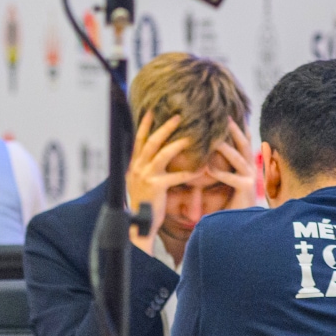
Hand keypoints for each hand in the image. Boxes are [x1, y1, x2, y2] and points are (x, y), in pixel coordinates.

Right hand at [124, 112, 193, 255]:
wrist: (139, 223)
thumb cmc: (144, 203)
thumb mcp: (138, 181)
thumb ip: (144, 167)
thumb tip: (152, 154)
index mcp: (134, 164)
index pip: (139, 139)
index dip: (144, 125)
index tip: (152, 111)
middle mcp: (138, 167)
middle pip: (151, 141)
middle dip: (165, 127)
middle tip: (178, 117)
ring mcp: (146, 176)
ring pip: (162, 153)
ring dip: (178, 143)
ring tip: (191, 137)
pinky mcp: (156, 186)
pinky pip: (176, 176)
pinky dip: (190, 172)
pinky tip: (201, 169)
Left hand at [209, 117, 258, 209]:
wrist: (241, 225)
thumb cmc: (230, 202)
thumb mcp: (227, 180)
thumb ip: (221, 166)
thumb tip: (208, 152)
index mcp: (246, 164)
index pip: (243, 140)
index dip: (237, 126)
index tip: (227, 111)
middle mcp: (251, 169)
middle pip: (243, 143)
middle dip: (234, 128)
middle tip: (222, 114)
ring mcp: (250, 179)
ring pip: (238, 158)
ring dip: (225, 146)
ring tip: (212, 136)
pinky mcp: (246, 190)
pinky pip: (231, 179)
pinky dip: (219, 173)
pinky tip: (207, 168)